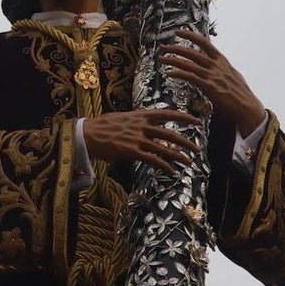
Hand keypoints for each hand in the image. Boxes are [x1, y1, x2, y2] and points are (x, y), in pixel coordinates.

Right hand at [82, 108, 200, 173]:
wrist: (87, 134)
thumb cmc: (101, 126)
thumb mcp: (121, 118)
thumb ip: (135, 121)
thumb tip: (142, 124)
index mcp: (139, 115)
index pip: (166, 114)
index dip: (183, 117)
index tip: (196, 120)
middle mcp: (141, 126)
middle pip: (169, 133)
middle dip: (185, 141)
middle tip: (198, 148)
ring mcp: (137, 139)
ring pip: (164, 148)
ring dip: (178, 156)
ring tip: (190, 163)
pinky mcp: (132, 151)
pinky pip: (153, 160)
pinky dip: (164, 166)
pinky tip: (172, 172)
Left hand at [160, 29, 265, 136]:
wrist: (248, 108)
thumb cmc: (242, 95)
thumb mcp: (234, 76)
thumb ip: (224, 69)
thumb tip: (218, 64)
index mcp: (222, 61)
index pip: (204, 43)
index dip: (190, 35)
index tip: (179, 32)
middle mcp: (216, 65)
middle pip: (192, 52)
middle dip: (175, 48)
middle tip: (163, 46)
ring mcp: (212, 75)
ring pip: (188, 64)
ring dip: (173, 60)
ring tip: (161, 58)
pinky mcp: (209, 87)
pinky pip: (190, 77)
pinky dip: (178, 73)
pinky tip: (169, 73)